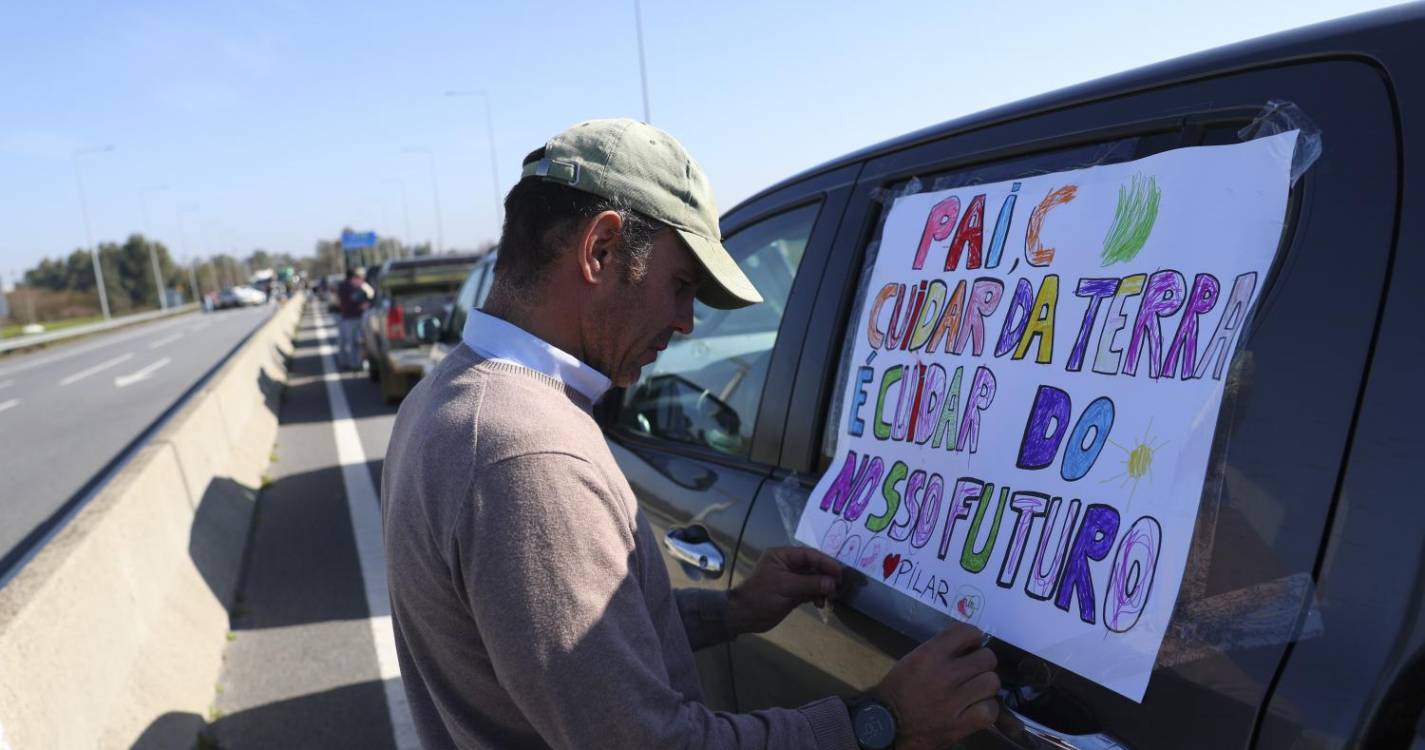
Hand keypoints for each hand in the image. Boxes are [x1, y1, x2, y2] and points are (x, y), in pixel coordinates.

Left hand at [726, 547, 840, 635]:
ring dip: (823, 587)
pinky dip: (817, 596)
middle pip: (813, 566)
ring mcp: (791, 579)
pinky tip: (820, 603)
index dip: (825, 562)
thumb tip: (833, 583)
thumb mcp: (786, 587)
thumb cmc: (761, 596)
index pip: (809, 555)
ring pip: (814, 579)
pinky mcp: (793, 593)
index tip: (839, 572)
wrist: (744, 616)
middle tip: (837, 587)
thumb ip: (811, 584)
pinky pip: (811, 591)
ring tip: (829, 597)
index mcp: (782, 556)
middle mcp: (788, 565)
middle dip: (826, 576)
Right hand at [872, 621, 999, 749]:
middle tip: (974, 671)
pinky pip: (990, 710)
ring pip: (992, 682)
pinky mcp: (960, 724)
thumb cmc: (897, 690)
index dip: (974, 638)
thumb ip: (939, 650)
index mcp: (930, 654)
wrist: (886, 725)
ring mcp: (954, 700)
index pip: (967, 632)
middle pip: (987, 658)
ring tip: (976, 691)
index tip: (971, 646)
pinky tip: (977, 709)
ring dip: (986, 686)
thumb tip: (966, 646)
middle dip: (982, 663)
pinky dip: (987, 709)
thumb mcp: (913, 660)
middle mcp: (945, 674)